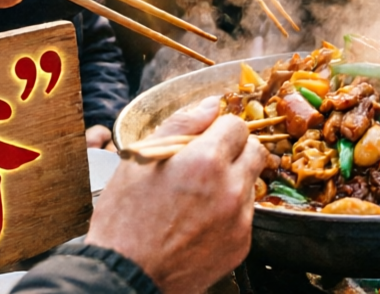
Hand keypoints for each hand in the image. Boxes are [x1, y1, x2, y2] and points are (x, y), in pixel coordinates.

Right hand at [86, 97, 266, 293]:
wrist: (125, 276)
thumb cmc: (125, 217)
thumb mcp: (140, 159)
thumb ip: (181, 123)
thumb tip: (212, 104)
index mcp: (205, 161)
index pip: (237, 125)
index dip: (219, 129)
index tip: (205, 140)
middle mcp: (230, 189)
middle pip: (255, 151)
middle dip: (235, 151)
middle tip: (207, 164)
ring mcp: (238, 219)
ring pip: (250, 183)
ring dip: (232, 182)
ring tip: (198, 197)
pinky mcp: (241, 244)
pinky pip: (245, 215)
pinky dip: (229, 212)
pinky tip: (200, 221)